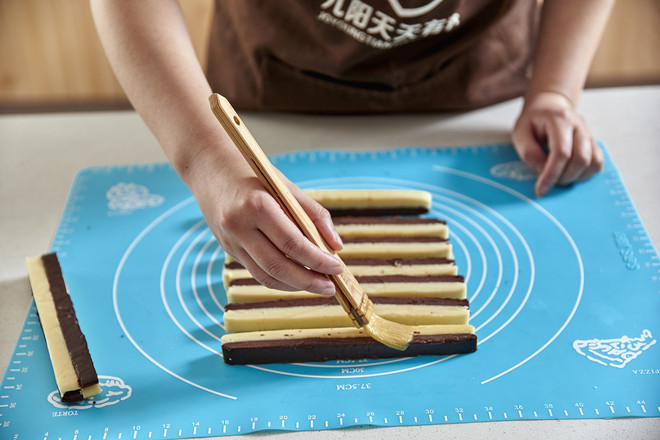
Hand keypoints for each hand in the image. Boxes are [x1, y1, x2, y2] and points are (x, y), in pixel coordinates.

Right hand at [188, 148, 343, 294]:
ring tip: (318, 285)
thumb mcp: (286, 186)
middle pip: (278, 267)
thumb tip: (337, 246)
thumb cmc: (253, 172)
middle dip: (309, 281)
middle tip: (331, 287)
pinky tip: (297, 278)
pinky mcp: (228, 249)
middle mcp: (239, 227)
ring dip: (295, 285)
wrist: (208, 167)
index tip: (337, 267)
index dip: (318, 260)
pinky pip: (256, 271)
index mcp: (257, 206)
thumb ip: (314, 215)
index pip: (293, 244)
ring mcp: (230, 241)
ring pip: (266, 276)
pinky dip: (279, 279)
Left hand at [512, 92, 603, 196]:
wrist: (549, 105)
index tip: (541, 189)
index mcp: (559, 120)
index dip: (551, 174)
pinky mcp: (593, 142)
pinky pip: (597, 162)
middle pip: (581, 159)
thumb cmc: (533, 120)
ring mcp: (589, 133)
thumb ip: (529, 153)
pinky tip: (571, 174)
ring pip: (593, 162)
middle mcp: (579, 125)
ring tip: (559, 178)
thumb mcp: (520, 133)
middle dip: (564, 177)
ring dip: (576, 177)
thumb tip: (543, 172)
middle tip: (549, 183)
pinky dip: (585, 174)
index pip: (561, 152)